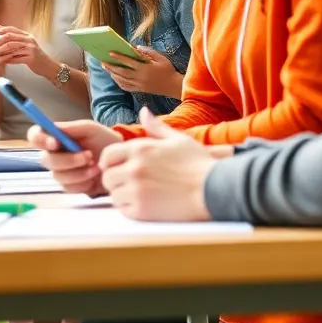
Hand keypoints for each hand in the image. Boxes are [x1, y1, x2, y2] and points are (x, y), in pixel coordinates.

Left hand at [0, 23, 53, 76]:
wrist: (47, 65)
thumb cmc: (33, 54)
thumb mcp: (23, 43)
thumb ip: (10, 36)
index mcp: (26, 35)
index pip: (10, 29)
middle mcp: (29, 40)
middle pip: (9, 37)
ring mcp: (31, 48)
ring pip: (11, 48)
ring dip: (0, 52)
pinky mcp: (31, 58)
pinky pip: (16, 58)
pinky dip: (8, 60)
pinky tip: (1, 62)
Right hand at [27, 120, 123, 195]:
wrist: (121, 161)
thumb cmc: (104, 140)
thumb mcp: (90, 129)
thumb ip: (71, 128)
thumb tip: (53, 127)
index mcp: (56, 138)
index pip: (35, 136)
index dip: (40, 140)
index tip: (56, 143)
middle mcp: (54, 155)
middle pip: (45, 160)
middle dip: (68, 160)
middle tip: (88, 156)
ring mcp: (61, 172)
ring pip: (58, 176)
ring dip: (79, 172)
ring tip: (96, 166)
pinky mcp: (70, 186)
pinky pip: (68, 188)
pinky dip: (83, 182)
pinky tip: (94, 176)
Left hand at [99, 108, 225, 220]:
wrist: (214, 189)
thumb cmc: (198, 163)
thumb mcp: (178, 139)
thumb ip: (156, 127)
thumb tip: (144, 111)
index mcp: (140, 149)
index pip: (108, 155)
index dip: (111, 162)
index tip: (118, 168)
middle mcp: (134, 168)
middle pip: (107, 176)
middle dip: (116, 180)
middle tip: (131, 183)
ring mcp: (136, 190)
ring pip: (113, 194)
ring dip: (123, 196)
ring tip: (141, 194)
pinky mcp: (142, 210)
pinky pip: (123, 210)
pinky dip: (131, 209)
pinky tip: (147, 205)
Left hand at [105, 47, 183, 98]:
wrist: (173, 86)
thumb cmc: (168, 70)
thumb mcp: (160, 58)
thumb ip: (148, 52)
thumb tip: (136, 47)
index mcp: (145, 69)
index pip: (129, 62)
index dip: (119, 57)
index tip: (110, 53)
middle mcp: (140, 78)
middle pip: (122, 72)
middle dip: (111, 67)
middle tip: (103, 61)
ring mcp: (139, 85)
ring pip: (122, 80)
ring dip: (113, 74)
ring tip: (106, 68)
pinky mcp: (140, 90)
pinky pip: (126, 87)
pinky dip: (119, 82)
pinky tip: (115, 78)